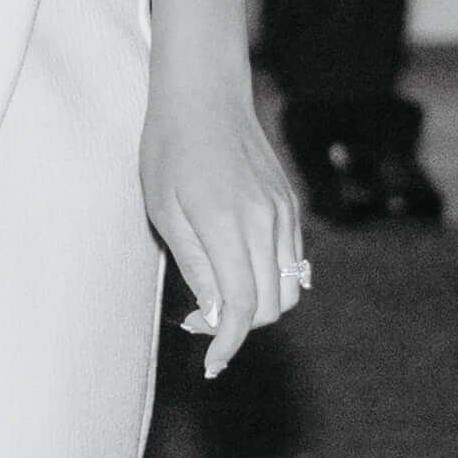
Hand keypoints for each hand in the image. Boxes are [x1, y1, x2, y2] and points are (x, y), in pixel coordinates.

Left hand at [144, 75, 309, 374]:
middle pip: (273, 306)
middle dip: (240, 326)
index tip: (211, 364)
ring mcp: (283, 212)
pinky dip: (271, 279)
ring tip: (216, 294)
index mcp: (227, 224)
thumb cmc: (170, 148)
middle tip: (198, 317)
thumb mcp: (164, 210)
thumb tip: (213, 316)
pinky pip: (293, 261)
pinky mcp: (289, 205)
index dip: (229, 344)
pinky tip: (237, 269)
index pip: (245, 306)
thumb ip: (194, 266)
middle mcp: (265, 221)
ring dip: (258, 305)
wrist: (205, 93)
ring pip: (290, 288)